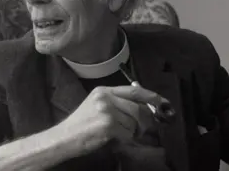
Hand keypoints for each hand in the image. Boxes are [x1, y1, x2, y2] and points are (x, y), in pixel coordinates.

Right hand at [55, 85, 169, 155]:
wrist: (64, 138)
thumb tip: (143, 106)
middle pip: (138, 107)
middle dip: (146, 120)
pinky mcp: (108, 125)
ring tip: (122, 134)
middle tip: (146, 129)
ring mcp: (107, 111)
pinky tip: (115, 139)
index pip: (134, 90)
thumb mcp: (96, 106)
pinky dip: (126, 139)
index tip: (163, 103)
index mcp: (103, 91)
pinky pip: (129, 133)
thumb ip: (117, 102)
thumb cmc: (81, 125)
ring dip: (133, 131)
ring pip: (135, 122)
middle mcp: (106, 98)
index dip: (151, 96)